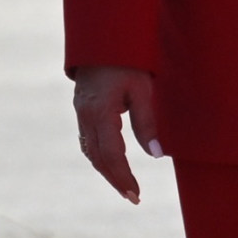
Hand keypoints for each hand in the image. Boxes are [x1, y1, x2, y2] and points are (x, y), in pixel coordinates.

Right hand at [72, 65, 164, 202]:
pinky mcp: (82, 110)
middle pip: (98, 158)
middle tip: (133, 197)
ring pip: (91, 151)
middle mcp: (86, 116)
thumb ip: (147, 123)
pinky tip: (111, 164)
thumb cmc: (128, 62)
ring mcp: (81, 114)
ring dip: (106, 171)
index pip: (112, 155)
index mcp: (100, 113)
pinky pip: (88, 141)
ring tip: (125, 185)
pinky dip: (99, 156)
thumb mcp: (143, 90)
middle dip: (115, 180)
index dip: (123, 177)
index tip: (136, 194)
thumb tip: (156, 155)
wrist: (103, 39)